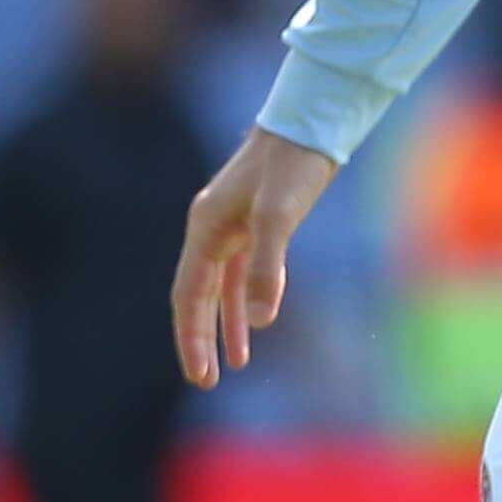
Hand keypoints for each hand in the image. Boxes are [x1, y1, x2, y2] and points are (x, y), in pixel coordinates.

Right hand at [172, 128, 339, 388]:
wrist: (312, 121)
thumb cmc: (292, 164)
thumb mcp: (279, 216)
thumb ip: (267, 268)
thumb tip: (261, 323)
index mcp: (205, 228)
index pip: (189, 295)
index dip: (191, 337)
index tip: (199, 375)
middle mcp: (211, 228)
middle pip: (198, 294)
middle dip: (200, 337)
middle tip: (205, 380)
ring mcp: (232, 225)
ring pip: (220, 286)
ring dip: (225, 322)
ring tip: (231, 364)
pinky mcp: (255, 222)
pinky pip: (242, 271)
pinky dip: (246, 299)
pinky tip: (256, 321)